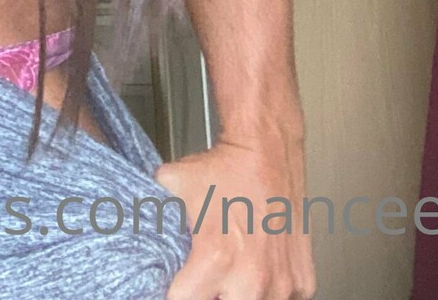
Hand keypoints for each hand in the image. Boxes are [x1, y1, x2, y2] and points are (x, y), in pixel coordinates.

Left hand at [158, 128, 315, 299]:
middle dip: (210, 295)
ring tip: (235, 270)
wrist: (267, 151)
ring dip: (241, 294)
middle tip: (207, 278)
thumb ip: (151, 215)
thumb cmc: (223, 169)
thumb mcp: (171, 186)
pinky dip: (271, 290)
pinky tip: (260, 266)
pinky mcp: (303, 282)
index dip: (174, 290)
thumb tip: (133, 227)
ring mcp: (281, 285)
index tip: (178, 282)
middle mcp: (250, 280)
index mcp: (215, 260)